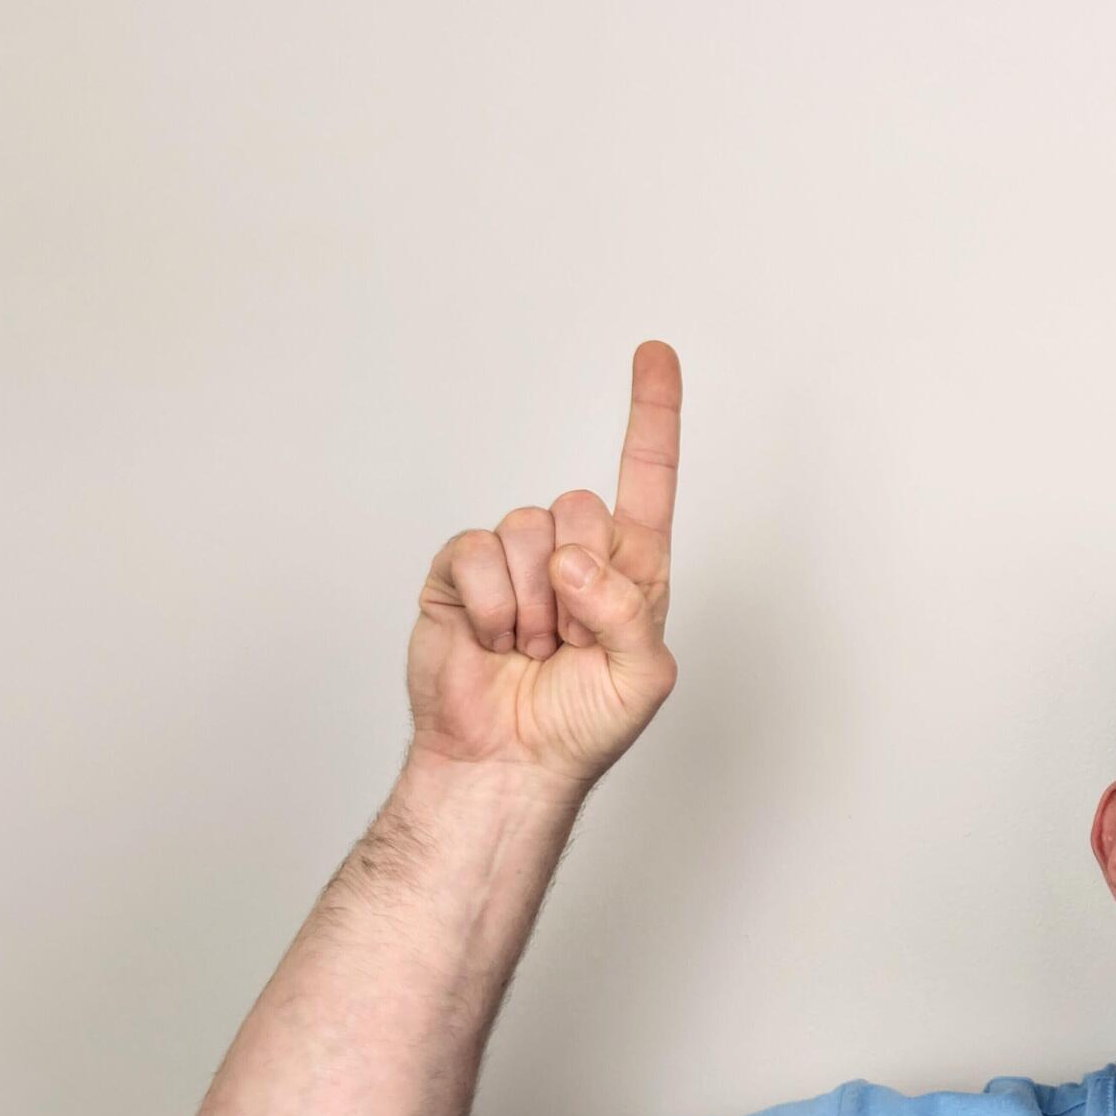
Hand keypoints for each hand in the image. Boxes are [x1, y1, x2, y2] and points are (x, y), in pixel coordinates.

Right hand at [404, 341, 684, 790]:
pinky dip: (491, 605)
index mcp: (630, 568)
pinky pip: (476, 552)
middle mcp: (574, 553)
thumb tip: (575, 561)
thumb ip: (630, 610)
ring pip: (527, 528)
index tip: (654, 352)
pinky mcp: (461, 573)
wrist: (508, 764)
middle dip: (577, 581)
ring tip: (531, 650)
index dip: (651, 414)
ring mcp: (515, 560)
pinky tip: (494, 642)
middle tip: (568, 642)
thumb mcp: (642, 676)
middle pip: (580, 504)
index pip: (646, 477)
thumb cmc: (582, 726)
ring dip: (533, 604)